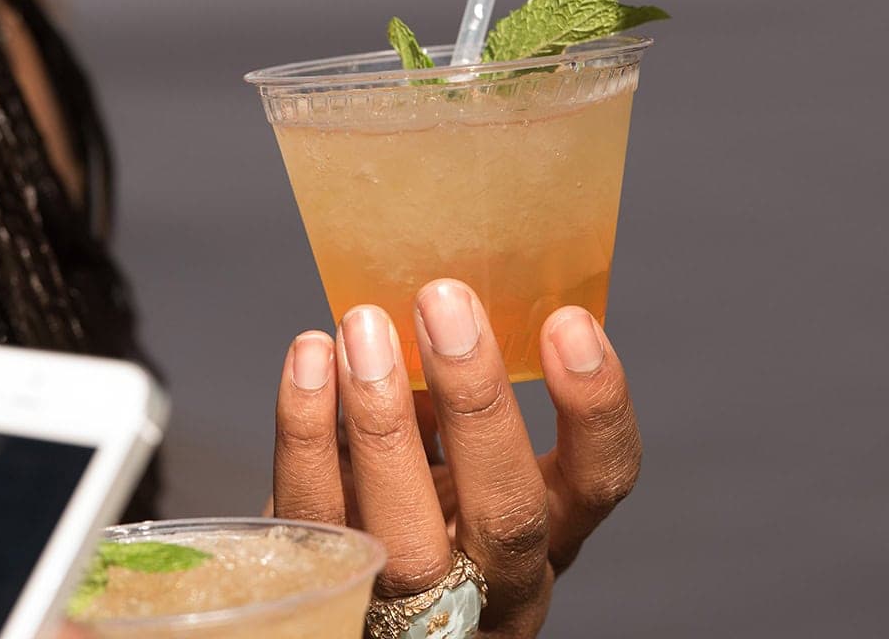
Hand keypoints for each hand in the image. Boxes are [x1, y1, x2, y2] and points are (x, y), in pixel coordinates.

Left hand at [272, 279, 640, 636]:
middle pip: (506, 513)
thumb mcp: (466, 467)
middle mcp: (496, 581)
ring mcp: (413, 606)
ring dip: (382, 420)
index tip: (567, 323)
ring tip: (361, 327)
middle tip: (443, 302)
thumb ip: (463, 408)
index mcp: (551, 534)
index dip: (594, 409)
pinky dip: (307, 434)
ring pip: (403, 536)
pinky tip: (310, 361)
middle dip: (476, 401)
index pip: (600, 482)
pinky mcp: (331, 595)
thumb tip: (442, 303)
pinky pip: (316, 522)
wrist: (352, 596)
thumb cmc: (418, 509)